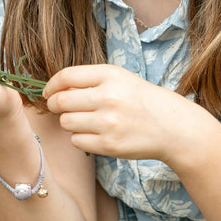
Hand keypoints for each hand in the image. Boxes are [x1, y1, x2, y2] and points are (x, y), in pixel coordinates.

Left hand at [43, 64, 205, 160]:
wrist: (172, 127)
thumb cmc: (141, 101)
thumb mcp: (120, 79)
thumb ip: (90, 81)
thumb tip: (56, 90)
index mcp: (111, 75)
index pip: (66, 76)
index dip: (51, 85)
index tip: (48, 92)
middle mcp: (109, 97)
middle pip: (61, 101)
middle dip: (55, 105)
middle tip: (61, 108)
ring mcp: (109, 122)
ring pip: (66, 122)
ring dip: (69, 122)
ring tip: (85, 121)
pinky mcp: (109, 145)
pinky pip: (76, 141)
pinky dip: (80, 138)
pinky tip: (94, 134)